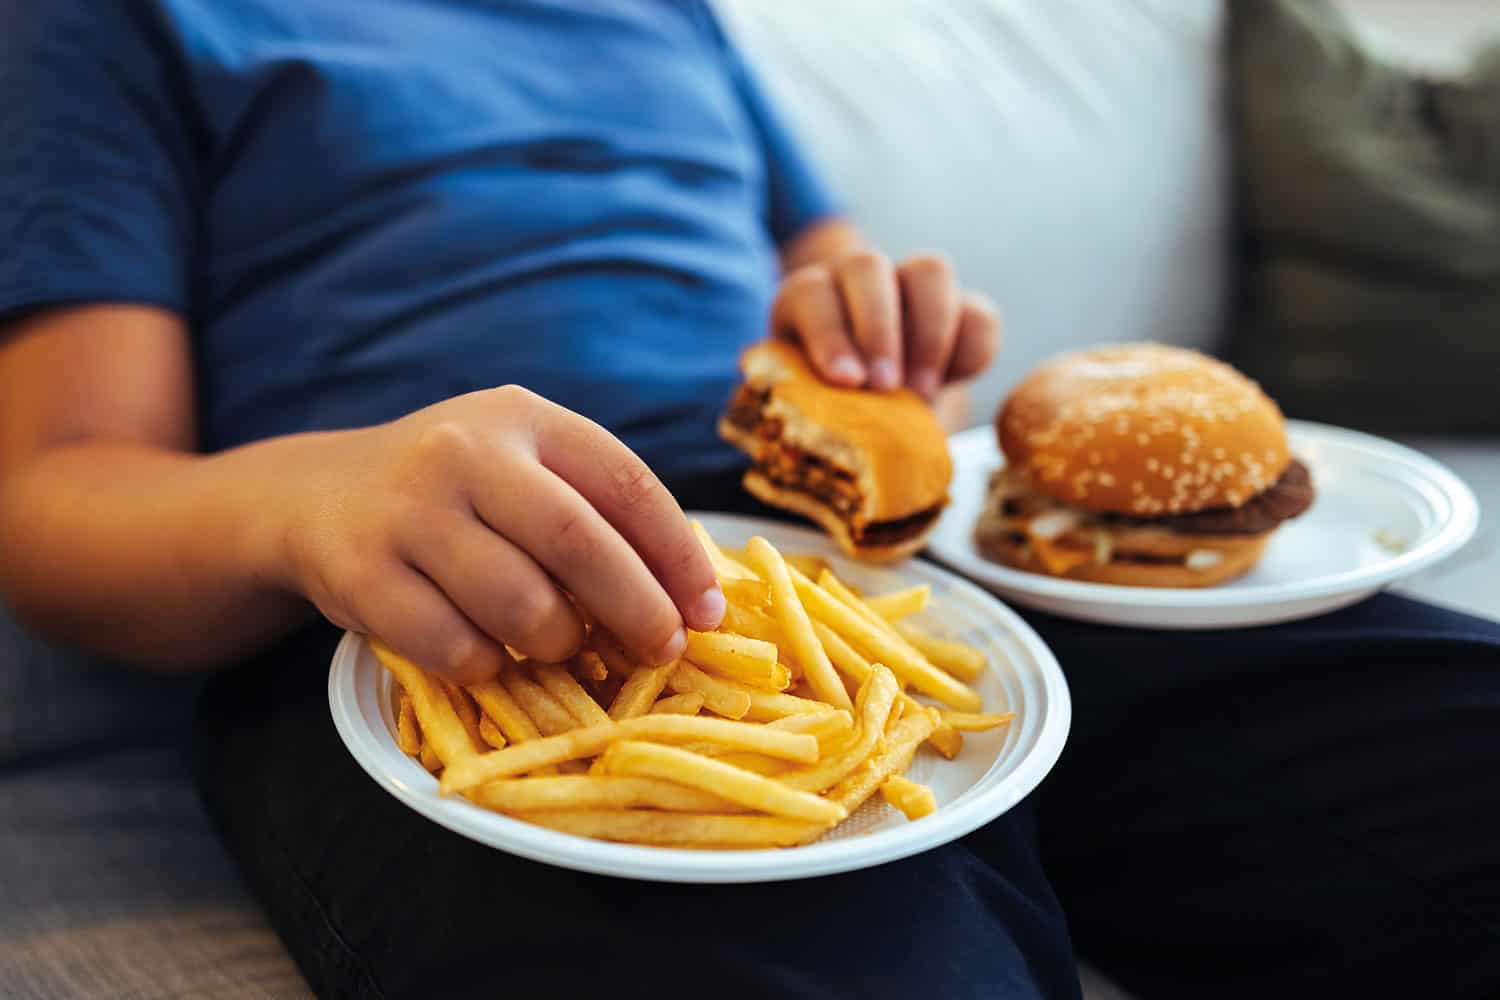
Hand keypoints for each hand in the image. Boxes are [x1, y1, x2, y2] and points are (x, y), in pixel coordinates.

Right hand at [278, 387, 724, 682]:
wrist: (316, 497)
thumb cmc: (455, 494)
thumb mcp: (523, 467)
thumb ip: (596, 513)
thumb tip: (690, 601)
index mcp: (525, 418)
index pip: (627, 484)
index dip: (680, 556)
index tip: (709, 611)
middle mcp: (465, 452)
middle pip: (580, 544)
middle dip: (638, 610)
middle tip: (664, 649)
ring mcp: (409, 512)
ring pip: (520, 605)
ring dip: (558, 644)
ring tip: (561, 647)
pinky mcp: (361, 574)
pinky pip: (455, 646)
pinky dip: (490, 666)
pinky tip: (491, 655)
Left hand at [771, 250, 999, 399]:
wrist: (873, 419)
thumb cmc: (827, 412)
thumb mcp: (811, 407)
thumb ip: (813, 405)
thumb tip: (826, 425)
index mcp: (806, 299)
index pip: (810, 293)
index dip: (828, 333)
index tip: (846, 381)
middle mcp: (856, 279)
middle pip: (868, 267)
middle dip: (878, 329)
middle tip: (884, 387)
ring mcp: (910, 286)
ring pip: (930, 271)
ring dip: (929, 333)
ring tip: (921, 392)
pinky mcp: (960, 310)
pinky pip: (978, 313)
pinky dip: (972, 348)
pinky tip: (955, 382)